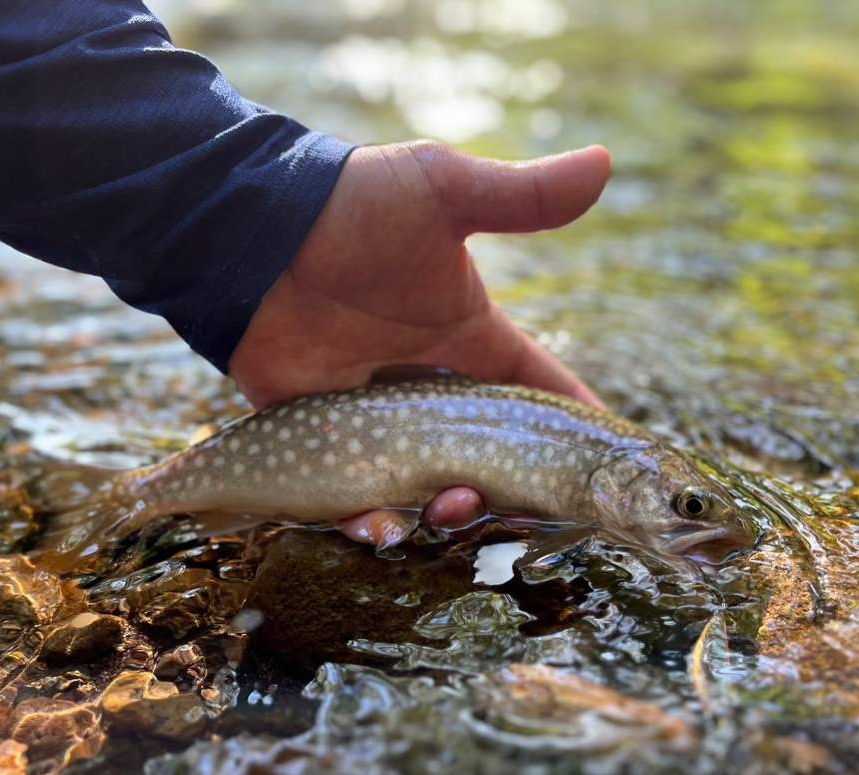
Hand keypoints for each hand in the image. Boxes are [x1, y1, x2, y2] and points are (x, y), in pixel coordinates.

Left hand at [226, 140, 610, 542]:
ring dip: (447, 511)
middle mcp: (428, 384)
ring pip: (427, 486)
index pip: (537, 389)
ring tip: (450, 508)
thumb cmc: (352, 205)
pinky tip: (382, 528)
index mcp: (467, 335)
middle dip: (511, 486)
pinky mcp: (322, 441)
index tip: (605, 465)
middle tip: (514, 502)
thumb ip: (521, 196)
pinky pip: (353, 498)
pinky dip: (371, 522)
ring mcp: (375, 417)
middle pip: (488, 454)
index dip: (574, 425)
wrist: (252, 233)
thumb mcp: (443, 192)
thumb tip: (604, 162)